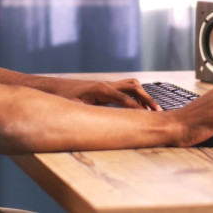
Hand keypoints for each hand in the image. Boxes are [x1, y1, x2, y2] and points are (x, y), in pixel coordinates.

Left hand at [46, 78, 160, 110]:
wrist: (53, 87)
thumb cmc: (63, 98)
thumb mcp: (74, 108)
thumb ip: (88, 115)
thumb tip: (96, 127)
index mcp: (101, 90)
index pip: (125, 98)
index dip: (138, 107)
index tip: (150, 116)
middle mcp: (106, 85)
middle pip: (133, 87)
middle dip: (147, 98)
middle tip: (159, 111)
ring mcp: (106, 85)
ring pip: (131, 85)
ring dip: (143, 95)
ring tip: (153, 109)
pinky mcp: (105, 88)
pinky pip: (125, 89)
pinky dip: (135, 96)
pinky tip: (139, 106)